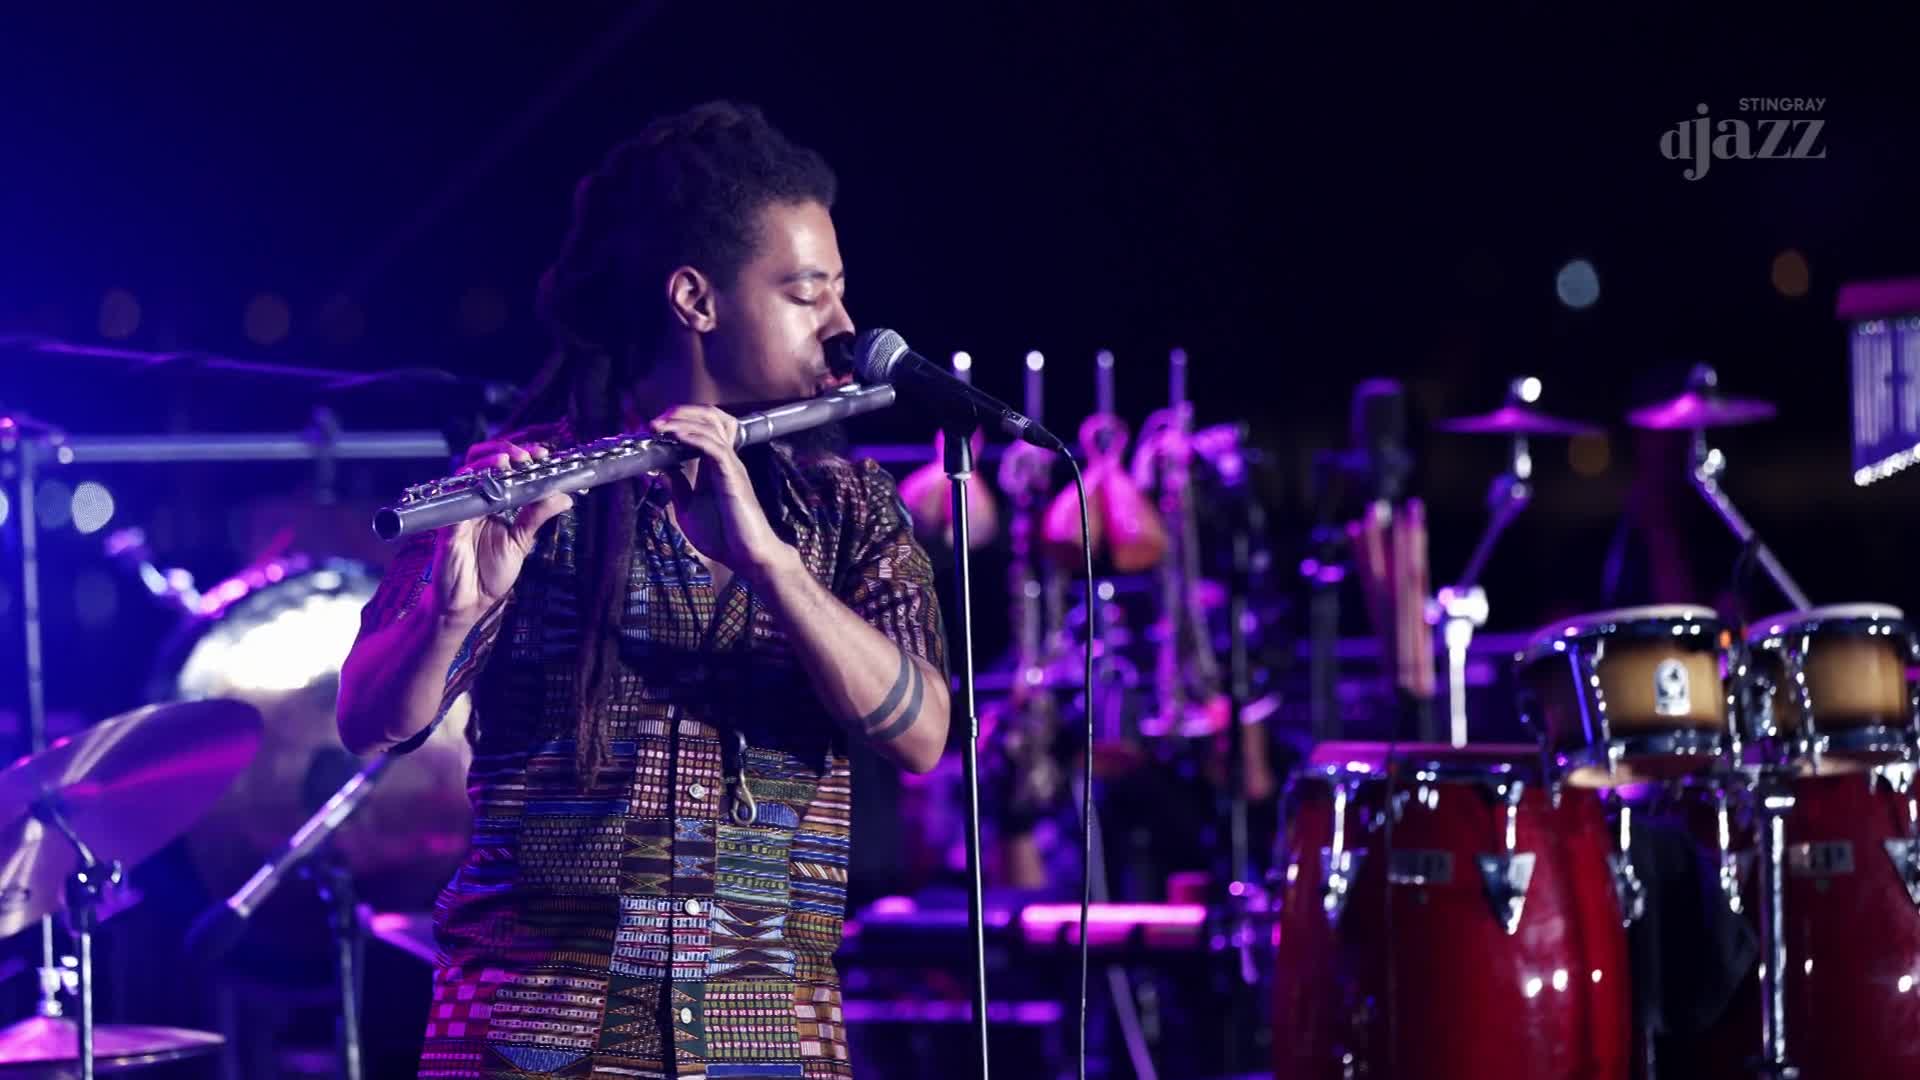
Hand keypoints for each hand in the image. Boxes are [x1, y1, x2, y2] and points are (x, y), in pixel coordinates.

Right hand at [430, 437, 571, 624]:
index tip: (542, 454)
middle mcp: (474, 500)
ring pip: (466, 473)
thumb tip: (565, 497)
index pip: (502, 465)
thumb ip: (537, 516)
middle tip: (526, 456)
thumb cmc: (490, 572)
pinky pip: (453, 501)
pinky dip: (469, 491)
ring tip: (507, 462)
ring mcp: (458, 510)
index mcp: (493, 500)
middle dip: (503, 450)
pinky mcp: (446, 526)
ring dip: (486, 463)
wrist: (469, 602)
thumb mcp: (521, 541)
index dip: (520, 454)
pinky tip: (485, 488)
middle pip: (480, 459)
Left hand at [649, 405, 792, 582]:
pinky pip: (714, 447)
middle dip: (680, 413)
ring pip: (711, 426)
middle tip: (655, 422)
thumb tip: (660, 468)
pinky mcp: (733, 476)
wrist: (746, 557)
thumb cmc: (724, 537)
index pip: (702, 427)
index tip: (652, 428)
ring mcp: (731, 465)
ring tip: (660, 426)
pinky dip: (693, 437)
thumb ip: (677, 486)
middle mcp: (725, 459)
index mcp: (714, 465)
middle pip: (710, 416)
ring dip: (682, 421)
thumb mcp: (688, 509)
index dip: (678, 420)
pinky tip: (675, 437)